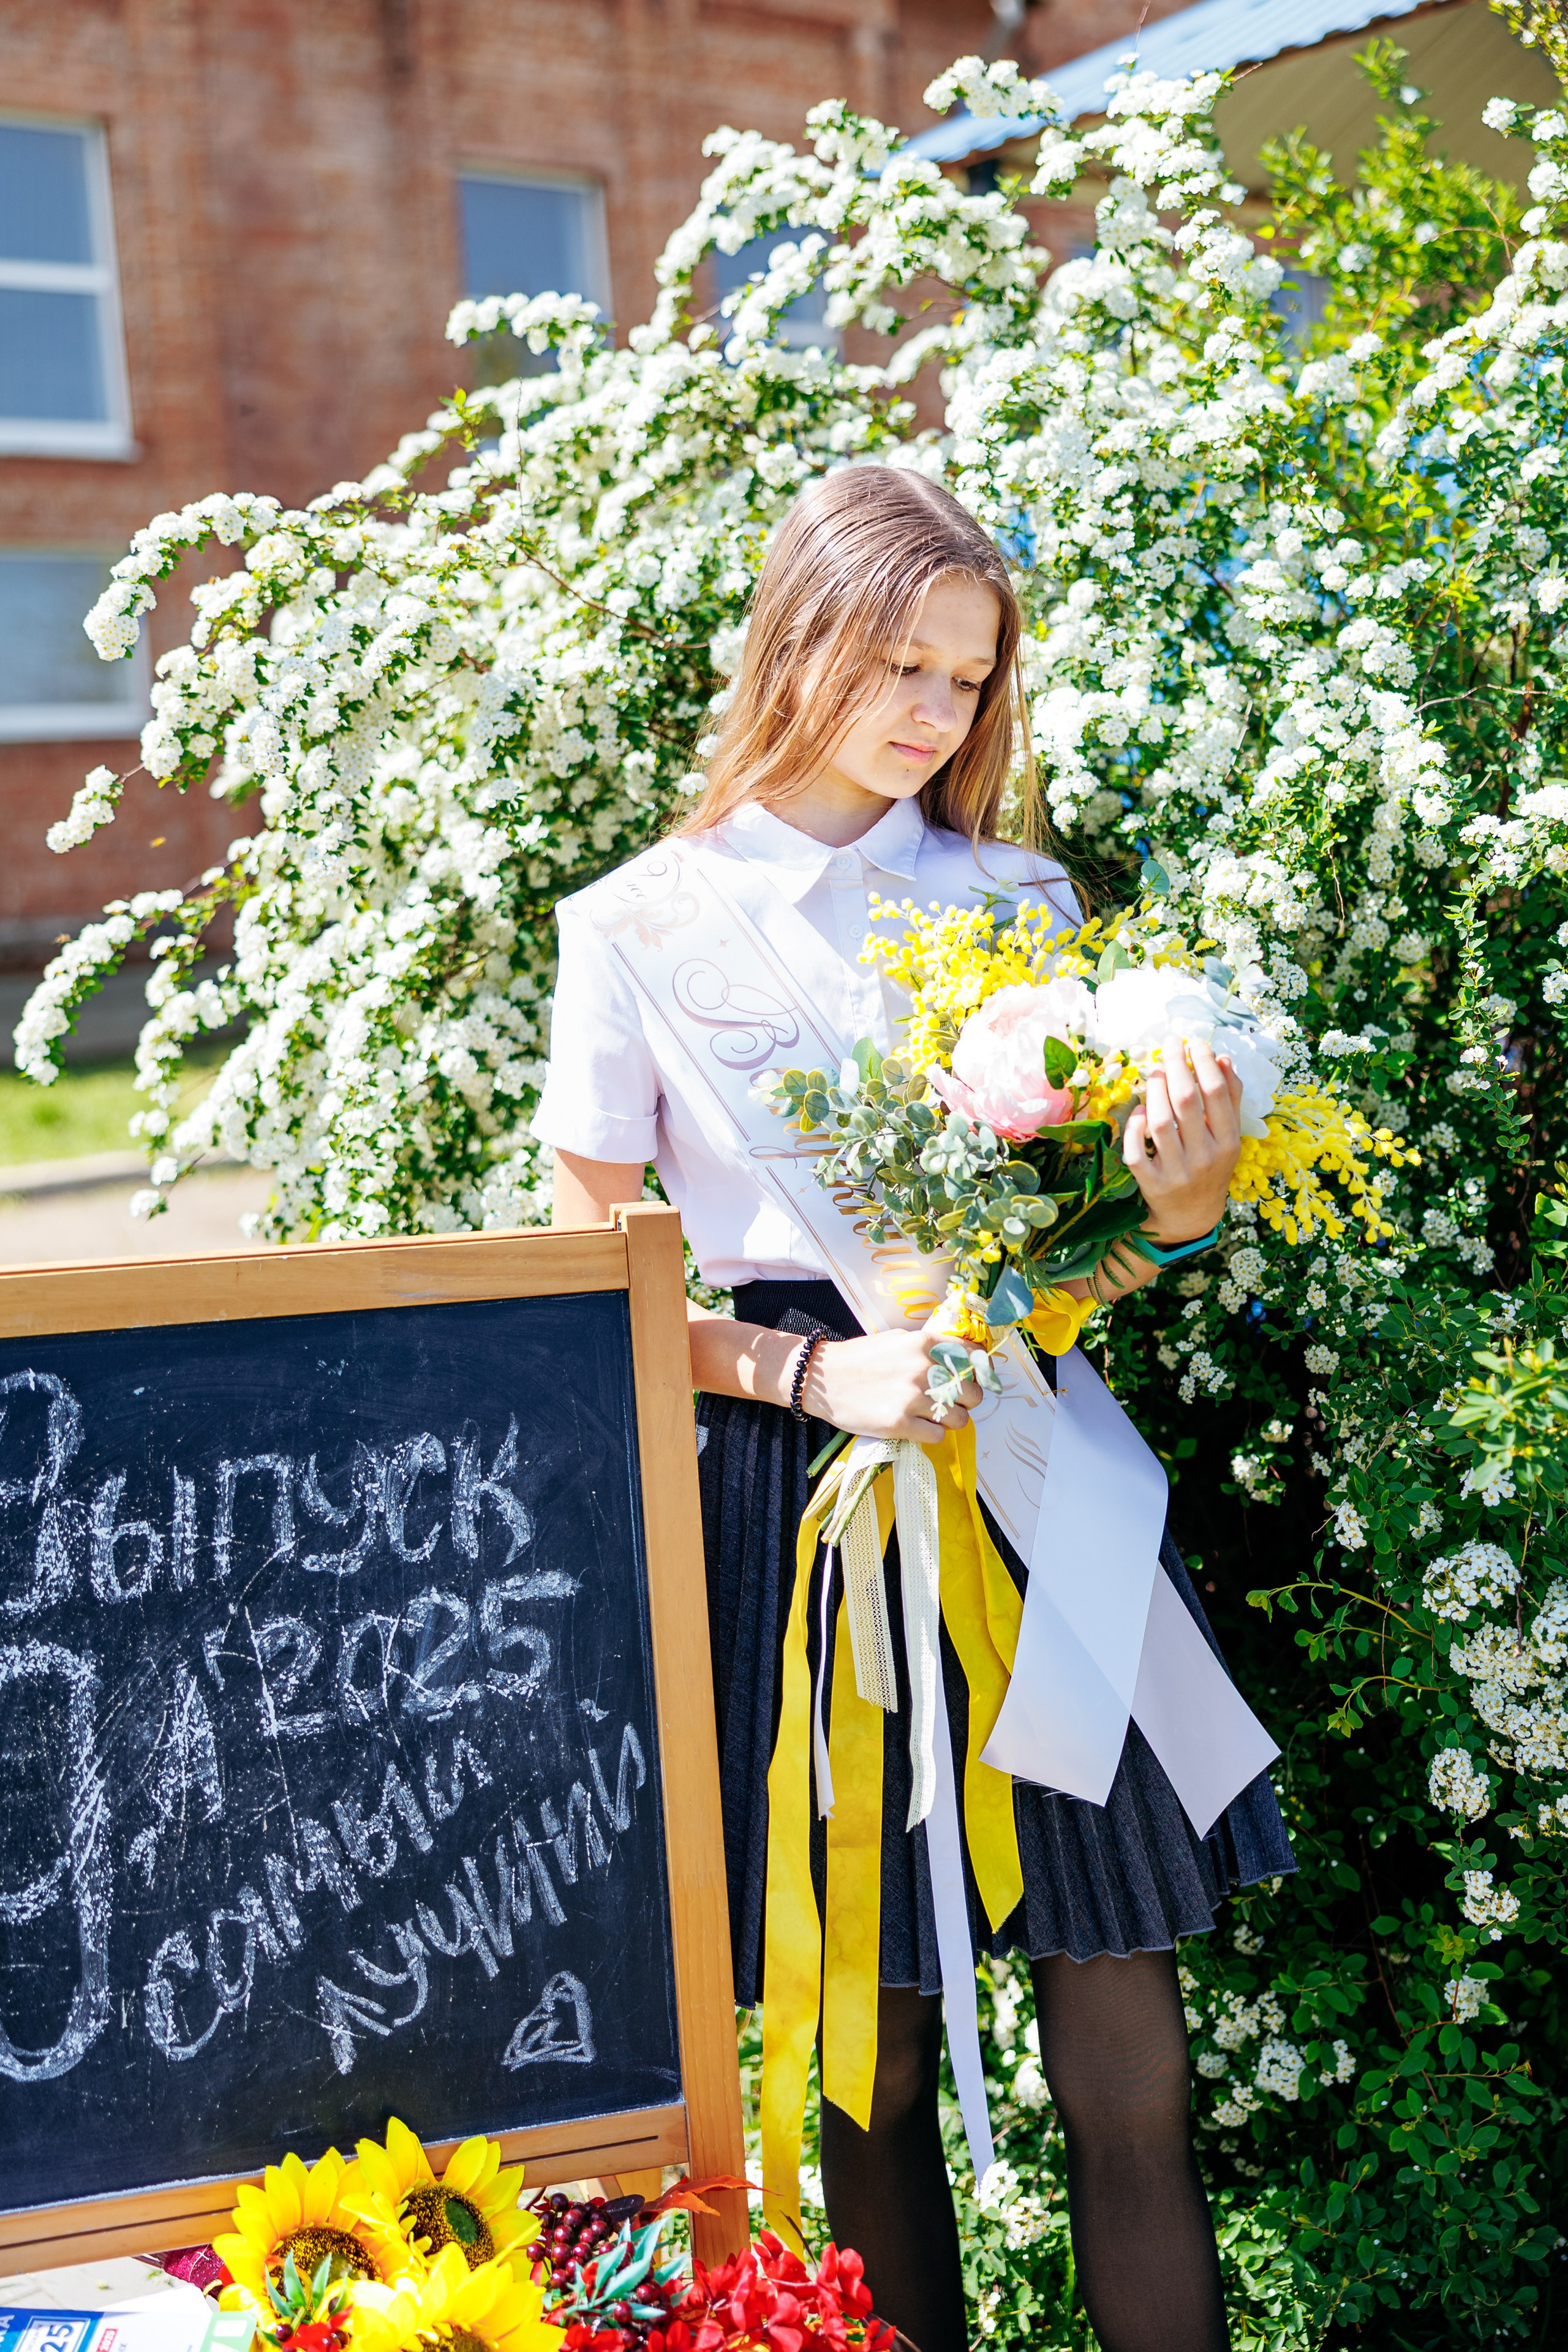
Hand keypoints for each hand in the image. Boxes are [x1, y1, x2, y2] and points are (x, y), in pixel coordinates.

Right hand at [802, 1320, 980, 1441]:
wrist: (822, 1378)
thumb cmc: (861, 1357)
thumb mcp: (898, 1340)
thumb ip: (930, 1348)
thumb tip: (964, 1359)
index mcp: (925, 1344)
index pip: (974, 1359)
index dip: (979, 1373)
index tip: (973, 1380)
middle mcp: (923, 1369)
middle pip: (973, 1393)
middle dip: (966, 1401)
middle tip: (949, 1403)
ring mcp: (911, 1397)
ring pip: (959, 1419)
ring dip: (949, 1421)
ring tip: (931, 1417)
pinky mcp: (899, 1423)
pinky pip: (938, 1436)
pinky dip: (931, 1435)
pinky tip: (916, 1427)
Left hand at [1122, 1038, 1242, 1242]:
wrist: (1191, 1215)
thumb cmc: (1210, 1165)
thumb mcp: (1228, 1136)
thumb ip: (1230, 1098)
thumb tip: (1222, 1058)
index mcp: (1228, 1143)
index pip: (1217, 1094)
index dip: (1204, 1063)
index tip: (1195, 1042)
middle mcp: (1205, 1158)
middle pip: (1187, 1102)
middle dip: (1176, 1066)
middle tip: (1170, 1044)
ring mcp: (1177, 1173)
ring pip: (1160, 1122)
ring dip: (1154, 1090)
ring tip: (1154, 1070)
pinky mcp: (1151, 1184)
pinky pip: (1136, 1150)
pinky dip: (1134, 1126)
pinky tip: (1138, 1109)